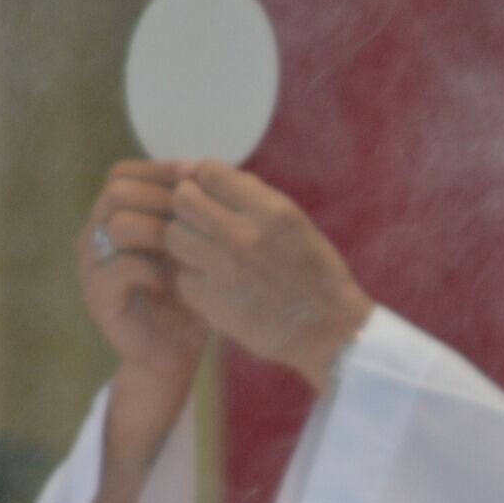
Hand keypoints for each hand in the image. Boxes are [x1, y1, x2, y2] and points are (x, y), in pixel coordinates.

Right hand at [78, 161, 208, 427]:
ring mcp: (91, 268)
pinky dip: (154, 267)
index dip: (161, 171)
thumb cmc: (189, 294)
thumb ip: (189, 209)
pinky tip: (177, 279)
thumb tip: (201, 164)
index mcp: (112, 217)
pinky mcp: (99, 299)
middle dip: (163, 198)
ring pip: (116, 224)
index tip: (199, 181)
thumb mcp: (192, 244)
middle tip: (197, 215)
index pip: (123, 173)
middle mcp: (94, 237)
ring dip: (159, 229)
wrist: (174, 352)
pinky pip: (121, 267)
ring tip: (188, 246)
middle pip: (116, 191)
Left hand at [166, 162, 372, 389]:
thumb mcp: (293, 220)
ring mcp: (225, 270)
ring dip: (185, 241)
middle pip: (183, 201)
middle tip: (201, 222)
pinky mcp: (212, 303)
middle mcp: (244, 235)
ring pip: (174, 237)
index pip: (210, 173)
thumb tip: (199, 171)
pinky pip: (182, 277)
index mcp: (270, 210)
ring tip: (206, 253)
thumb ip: (249, 195)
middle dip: (187, 207)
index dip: (203, 179)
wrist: (329, 331)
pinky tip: (213, 284)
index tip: (209, 193)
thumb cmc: (314, 272)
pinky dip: (192, 279)